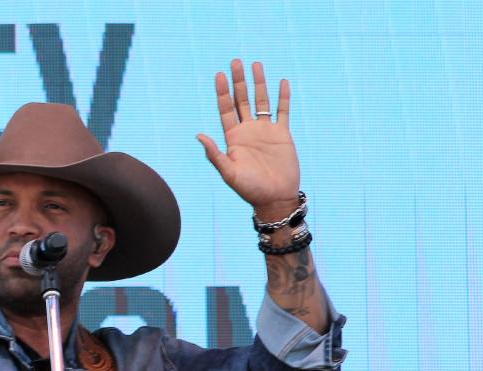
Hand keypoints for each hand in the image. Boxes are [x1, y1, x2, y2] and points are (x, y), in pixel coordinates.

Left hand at [197, 59, 300, 220]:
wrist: (275, 197)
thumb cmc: (250, 189)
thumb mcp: (229, 173)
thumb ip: (215, 154)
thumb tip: (199, 135)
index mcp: (233, 138)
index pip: (226, 109)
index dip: (222, 92)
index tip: (219, 74)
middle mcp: (248, 131)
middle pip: (242, 100)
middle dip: (238, 81)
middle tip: (236, 61)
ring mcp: (265, 131)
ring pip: (261, 101)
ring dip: (259, 83)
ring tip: (255, 64)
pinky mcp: (283, 134)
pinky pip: (283, 111)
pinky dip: (283, 97)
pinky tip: (282, 82)